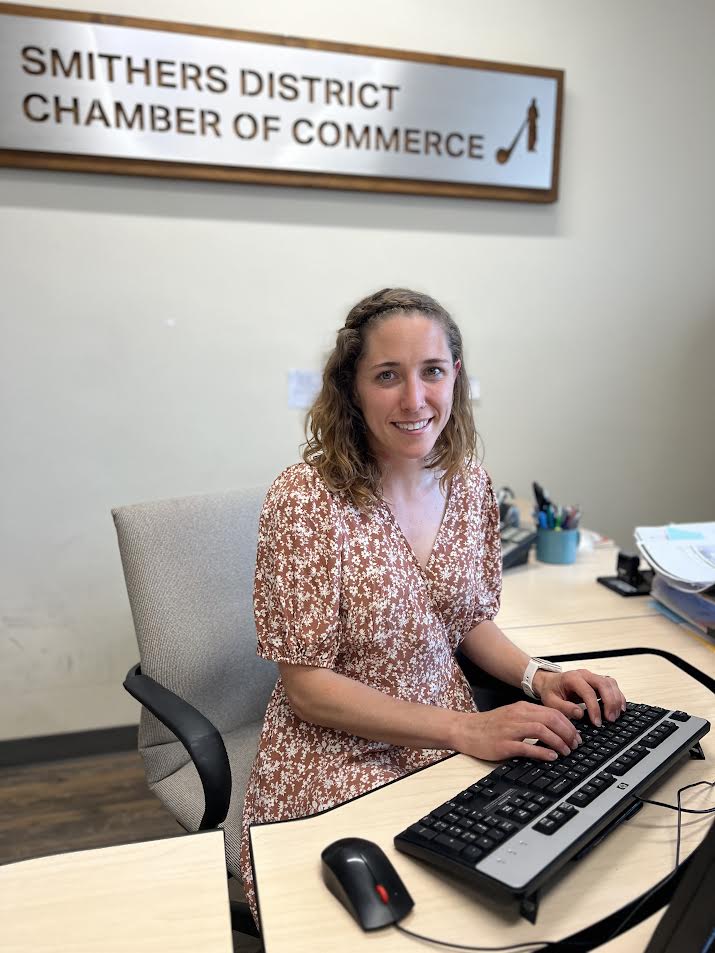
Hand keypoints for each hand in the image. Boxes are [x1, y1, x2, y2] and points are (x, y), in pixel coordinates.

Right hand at [453, 702, 581, 761]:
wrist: (465, 730)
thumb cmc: (489, 725)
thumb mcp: (512, 716)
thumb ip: (531, 719)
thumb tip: (554, 728)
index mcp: (521, 708)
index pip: (552, 712)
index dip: (568, 724)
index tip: (576, 736)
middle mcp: (518, 716)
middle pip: (550, 719)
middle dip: (568, 733)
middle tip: (575, 745)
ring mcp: (510, 729)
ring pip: (542, 730)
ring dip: (558, 741)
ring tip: (566, 751)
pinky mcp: (504, 744)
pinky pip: (527, 746)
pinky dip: (542, 751)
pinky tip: (551, 757)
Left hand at [534, 668, 626, 725]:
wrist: (550, 682)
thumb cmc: (551, 691)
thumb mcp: (550, 701)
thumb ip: (563, 708)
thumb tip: (579, 713)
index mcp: (572, 678)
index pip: (588, 692)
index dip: (594, 708)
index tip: (597, 722)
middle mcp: (584, 674)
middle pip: (603, 684)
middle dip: (610, 702)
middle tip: (610, 719)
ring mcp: (592, 676)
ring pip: (610, 683)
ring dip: (616, 699)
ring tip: (615, 715)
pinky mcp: (597, 681)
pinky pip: (612, 685)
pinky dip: (618, 696)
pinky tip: (620, 707)